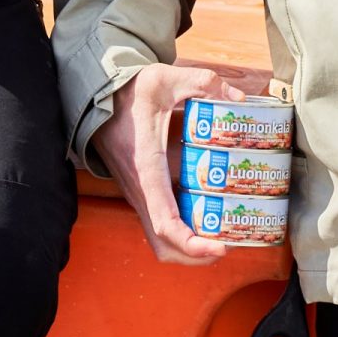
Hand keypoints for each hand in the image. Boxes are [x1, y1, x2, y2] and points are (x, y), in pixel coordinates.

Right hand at [99, 60, 273, 264]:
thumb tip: (239, 98)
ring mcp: (139, 194)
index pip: (165, 220)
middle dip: (195, 256)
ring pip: (159, 241)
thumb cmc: (130, 93)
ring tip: (222, 241)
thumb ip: (205, 83)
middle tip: (228, 246)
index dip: (191, 242)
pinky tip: (207, 221)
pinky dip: (181, 235)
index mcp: (146, 167)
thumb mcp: (166, 79)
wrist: (98, 97)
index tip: (220, 247)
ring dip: (188, 251)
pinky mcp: (142, 193)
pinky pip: (158, 225)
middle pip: (163, 244)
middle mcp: (140, 190)